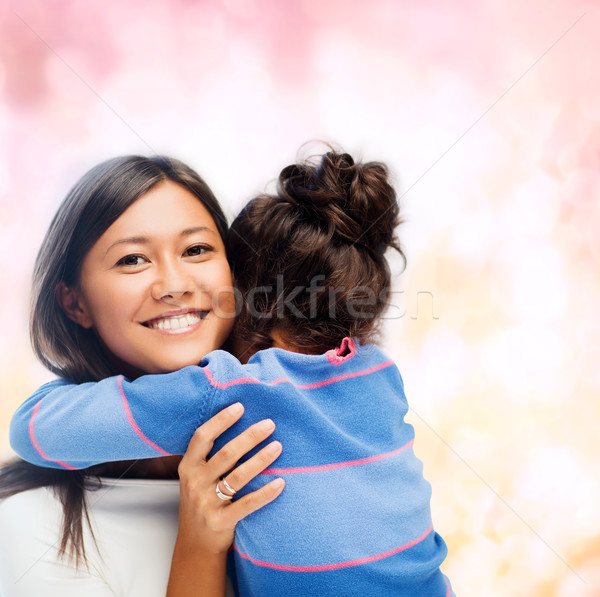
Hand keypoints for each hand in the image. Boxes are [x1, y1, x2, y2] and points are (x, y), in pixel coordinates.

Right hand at [176, 402, 284, 554]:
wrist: (196, 544)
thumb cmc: (202, 500)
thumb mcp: (196, 476)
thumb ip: (210, 455)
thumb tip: (241, 423)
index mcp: (188, 467)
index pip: (202, 437)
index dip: (221, 420)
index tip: (240, 407)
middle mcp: (195, 483)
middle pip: (226, 454)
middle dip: (250, 437)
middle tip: (269, 424)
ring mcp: (207, 503)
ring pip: (238, 476)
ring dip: (260, 459)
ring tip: (278, 447)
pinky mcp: (221, 521)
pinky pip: (247, 504)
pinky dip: (265, 493)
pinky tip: (280, 483)